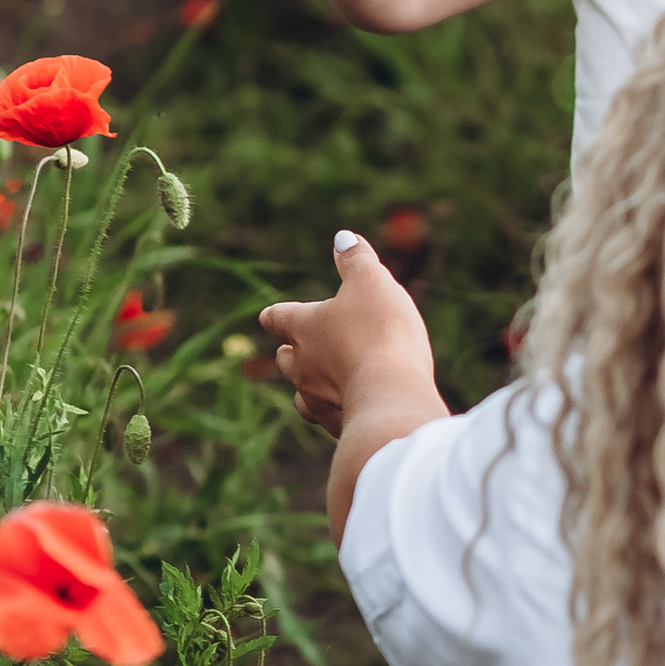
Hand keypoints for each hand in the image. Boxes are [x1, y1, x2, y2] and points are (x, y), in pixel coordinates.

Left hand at [259, 234, 440, 440]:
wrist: (392, 396)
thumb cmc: (379, 333)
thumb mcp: (372, 282)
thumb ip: (356, 259)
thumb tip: (343, 237)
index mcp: (303, 328)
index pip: (278, 317)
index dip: (277, 314)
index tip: (272, 315)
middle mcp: (301, 366)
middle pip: (287, 358)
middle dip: (296, 352)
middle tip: (310, 347)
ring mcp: (316, 400)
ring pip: (303, 394)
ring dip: (314, 385)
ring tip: (332, 381)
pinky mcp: (338, 427)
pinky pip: (331, 419)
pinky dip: (339, 410)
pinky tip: (355, 408)